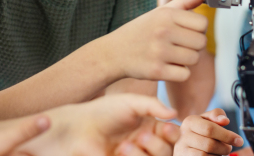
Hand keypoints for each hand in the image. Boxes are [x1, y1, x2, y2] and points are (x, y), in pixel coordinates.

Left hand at [14, 94, 179, 155]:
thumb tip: (174, 113)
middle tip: (141, 136)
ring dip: (144, 155)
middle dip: (157, 145)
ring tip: (125, 146)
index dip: (173, 133)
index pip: (173, 134)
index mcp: (151, 127)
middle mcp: (146, 144)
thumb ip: (152, 105)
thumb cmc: (104, 110)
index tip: (165, 127)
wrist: (79, 126)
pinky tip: (122, 150)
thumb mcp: (130, 102)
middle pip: (167, 151)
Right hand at [106, 0, 207, 81]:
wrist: (114, 53)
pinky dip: (178, 73)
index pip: (202, 23)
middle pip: (201, 43)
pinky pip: (184, 75)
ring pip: (194, 59)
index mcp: (166, 14)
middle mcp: (163, 31)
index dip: (198, 29)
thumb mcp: (160, 12)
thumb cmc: (141, 31)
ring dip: (186, 60)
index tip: (188, 32)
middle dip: (193, 46)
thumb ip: (184, 2)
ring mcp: (159, 52)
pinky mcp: (157, 71)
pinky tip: (166, 66)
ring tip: (171, 55)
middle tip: (179, 45)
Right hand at [175, 109, 243, 155]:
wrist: (184, 142)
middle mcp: (184, 135)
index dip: (227, 135)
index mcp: (190, 121)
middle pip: (210, 144)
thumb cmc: (198, 130)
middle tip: (229, 148)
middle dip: (224, 147)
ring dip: (218, 155)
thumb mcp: (206, 119)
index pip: (210, 128)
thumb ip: (216, 115)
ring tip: (222, 152)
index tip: (239, 140)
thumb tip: (224, 120)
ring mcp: (182, 148)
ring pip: (205, 155)